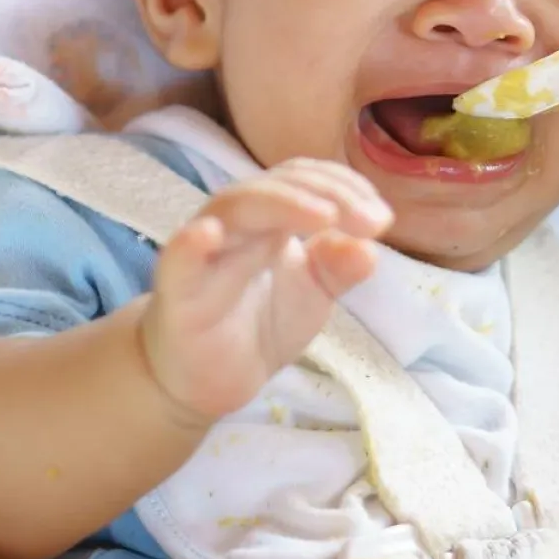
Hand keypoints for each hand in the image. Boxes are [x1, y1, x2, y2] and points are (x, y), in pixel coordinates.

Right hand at [140, 160, 391, 424]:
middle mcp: (235, 224)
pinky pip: (177, 262)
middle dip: (327, 194)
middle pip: (275, 187)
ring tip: (324, 216)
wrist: (211, 379)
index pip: (303, 180)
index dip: (343, 186)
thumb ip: (340, 266)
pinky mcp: (178, 294)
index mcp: (269, 217)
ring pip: (235, 209)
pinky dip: (189, 245)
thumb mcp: (314, 293)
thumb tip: (371, 246)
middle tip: (371, 222)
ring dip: (281, 204)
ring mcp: (204, 253)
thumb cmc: (261, 321)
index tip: (381, 218)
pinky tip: (207, 234)